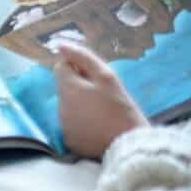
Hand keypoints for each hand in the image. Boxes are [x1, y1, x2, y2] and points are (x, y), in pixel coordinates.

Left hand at [54, 42, 147, 158]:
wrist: (129, 145)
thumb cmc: (121, 108)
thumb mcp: (106, 77)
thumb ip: (83, 58)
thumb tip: (61, 45)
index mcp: (68, 89)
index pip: (61, 66)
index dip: (77, 66)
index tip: (94, 74)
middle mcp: (60, 107)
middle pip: (64, 86)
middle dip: (79, 84)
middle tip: (103, 92)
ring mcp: (64, 125)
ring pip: (68, 104)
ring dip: (80, 102)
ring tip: (103, 109)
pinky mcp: (70, 140)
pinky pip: (72, 122)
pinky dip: (81, 119)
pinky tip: (99, 123)